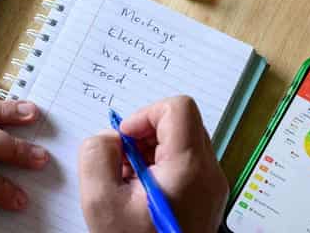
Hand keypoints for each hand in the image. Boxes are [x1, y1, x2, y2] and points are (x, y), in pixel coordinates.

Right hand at [78, 96, 228, 232]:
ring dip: (150, 151)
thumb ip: (97, 154)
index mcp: (189, 168)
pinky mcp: (207, 195)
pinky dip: (160, 167)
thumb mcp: (99, 201)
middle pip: (180, 122)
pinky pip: (185, 162)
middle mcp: (209, 173)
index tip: (126, 139)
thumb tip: (110, 139)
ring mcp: (212, 185)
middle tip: (123, 164)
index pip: (178, 107)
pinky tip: (142, 193)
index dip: (145, 114)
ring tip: (130, 182)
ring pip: (182, 141)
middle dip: (144, 135)